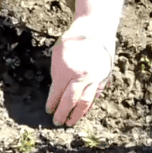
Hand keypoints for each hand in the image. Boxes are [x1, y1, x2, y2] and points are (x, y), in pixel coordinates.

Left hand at [46, 0, 123, 125]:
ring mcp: (94, 78)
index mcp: (67, 70)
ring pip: (85, 102)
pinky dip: (88, 106)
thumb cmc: (73, 39)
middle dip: (62, 113)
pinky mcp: (103, 78)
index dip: (52, 103)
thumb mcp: (57, 53)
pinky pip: (95, 96)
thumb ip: (57, 73)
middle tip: (57, 122)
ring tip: (70, 122)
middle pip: (71, 101)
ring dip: (77, 115)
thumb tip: (57, 92)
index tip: (48, 110)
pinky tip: (83, 112)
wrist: (96, 29)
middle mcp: (82, 76)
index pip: (57, 93)